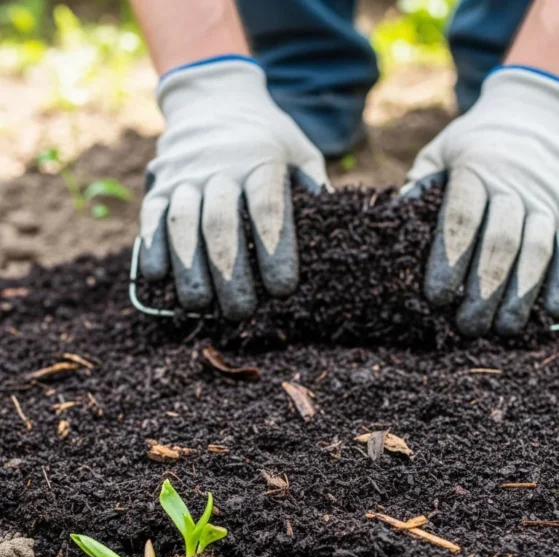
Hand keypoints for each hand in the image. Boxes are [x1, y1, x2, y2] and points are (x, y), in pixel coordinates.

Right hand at [140, 57, 328, 319]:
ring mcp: (185, 176)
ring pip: (182, 225)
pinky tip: (158, 278)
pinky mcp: (159, 184)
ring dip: (189, 268)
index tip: (282, 290)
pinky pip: (151, 218)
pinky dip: (152, 248)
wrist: (212, 97)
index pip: (268, 209)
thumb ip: (314, 188)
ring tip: (199, 305)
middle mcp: (220, 167)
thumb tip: (340, 228)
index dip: (275, 251)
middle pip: (221, 224)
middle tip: (240, 311)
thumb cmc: (267, 138)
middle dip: (230, 273)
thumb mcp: (298, 150)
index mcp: (261, 160)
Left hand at [404, 68, 558, 335]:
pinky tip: (551, 313)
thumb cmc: (470, 149)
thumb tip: (388, 230)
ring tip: (503, 329)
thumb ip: (418, 192)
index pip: (461, 217)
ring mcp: (546, 197)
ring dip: (521, 294)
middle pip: (500, 240)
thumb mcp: (438, 156)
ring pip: (537, 248)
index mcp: (474, 168)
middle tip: (466, 326)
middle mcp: (514, 183)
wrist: (531, 115)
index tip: (436, 298)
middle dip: (483, 288)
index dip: (448, 260)